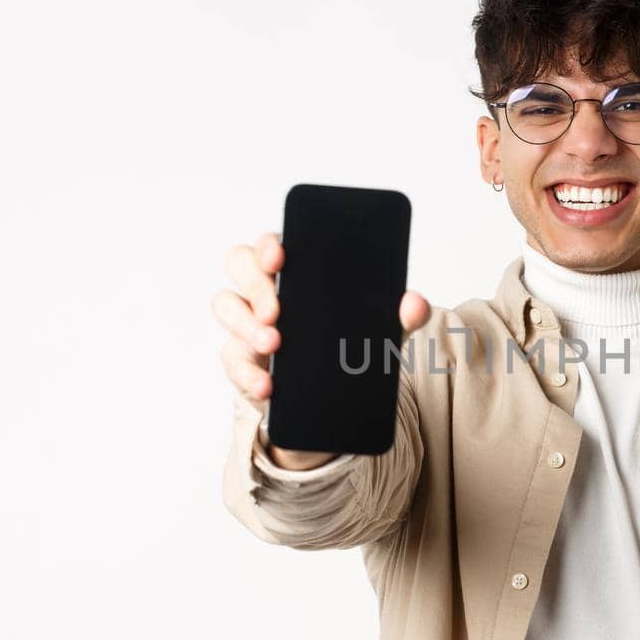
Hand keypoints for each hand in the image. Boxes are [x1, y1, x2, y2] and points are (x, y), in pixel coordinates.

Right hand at [212, 231, 429, 468]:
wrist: (332, 397)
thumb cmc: (347, 343)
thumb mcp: (379, 330)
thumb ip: (400, 315)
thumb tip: (414, 303)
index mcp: (293, 269)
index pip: (272, 242)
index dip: (269, 245)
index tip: (280, 257)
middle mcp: (262, 287)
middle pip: (239, 263)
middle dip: (255, 284)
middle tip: (277, 310)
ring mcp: (246, 321)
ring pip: (225, 306)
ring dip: (246, 324)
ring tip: (274, 344)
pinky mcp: (240, 358)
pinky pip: (231, 359)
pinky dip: (248, 374)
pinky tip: (267, 385)